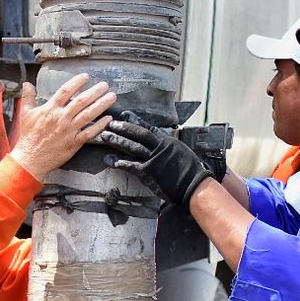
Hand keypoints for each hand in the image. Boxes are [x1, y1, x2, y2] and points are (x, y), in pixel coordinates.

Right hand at [6, 73, 117, 180]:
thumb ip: (27, 97)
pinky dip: (100, 125)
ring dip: (101, 105)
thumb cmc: (28, 137)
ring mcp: (69, 131)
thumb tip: (27, 84)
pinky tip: (108, 119)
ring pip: (88, 115)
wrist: (30, 159)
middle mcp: (61, 118)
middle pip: (81, 101)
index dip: (77, 82)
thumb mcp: (25, 113)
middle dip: (95, 91)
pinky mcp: (74, 143)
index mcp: (50, 109)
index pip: (65, 91)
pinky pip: (89, 133)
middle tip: (105, 85)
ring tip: (111, 97)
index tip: (86, 77)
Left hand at [97, 118, 211, 205]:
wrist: (194, 185)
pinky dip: (120, 162)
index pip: (148, 128)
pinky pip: (131, 165)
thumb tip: (162, 142)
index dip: (135, 121)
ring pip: (132, 147)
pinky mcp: (149, 172)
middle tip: (110, 123)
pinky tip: (110, 160)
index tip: (124, 115)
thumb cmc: (190, 171)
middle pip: (138, 134)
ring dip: (117, 141)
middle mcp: (159, 147)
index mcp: (167, 141)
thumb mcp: (180, 152)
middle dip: (123, 128)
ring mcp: (153, 159)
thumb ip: (168, 147)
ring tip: (105, 137)